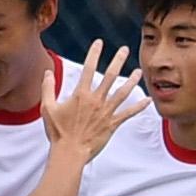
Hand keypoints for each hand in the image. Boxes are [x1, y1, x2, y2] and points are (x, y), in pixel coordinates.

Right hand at [40, 40, 148, 162]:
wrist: (70, 153)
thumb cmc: (57, 132)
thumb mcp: (47, 108)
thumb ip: (47, 88)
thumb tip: (47, 72)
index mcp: (81, 94)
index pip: (88, 68)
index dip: (94, 54)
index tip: (99, 42)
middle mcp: (96, 100)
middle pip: (110, 76)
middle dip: (118, 60)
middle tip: (124, 49)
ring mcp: (106, 112)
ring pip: (123, 92)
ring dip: (132, 81)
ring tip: (139, 71)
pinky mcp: (112, 124)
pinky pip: (128, 114)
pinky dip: (139, 107)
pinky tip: (148, 100)